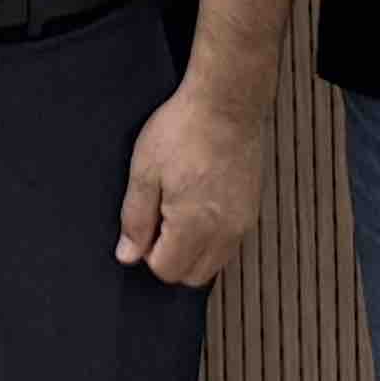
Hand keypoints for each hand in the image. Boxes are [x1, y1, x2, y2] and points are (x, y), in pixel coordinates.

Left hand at [114, 82, 265, 287]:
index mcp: (194, 226)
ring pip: (214, 263)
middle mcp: (224, 233)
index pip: (167, 271)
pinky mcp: (251, 211)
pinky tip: (199, 206)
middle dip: (171, 258)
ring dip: (193, 251)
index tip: (145, 224)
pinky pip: (229, 244)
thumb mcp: (144, 171)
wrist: (227, 104)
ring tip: (180, 210)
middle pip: (193, 276)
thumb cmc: (184, 129)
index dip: (148, 252)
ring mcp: (242, 223)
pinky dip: (212, 239)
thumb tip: (127, 255)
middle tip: (160, 219)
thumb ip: (135, 219)